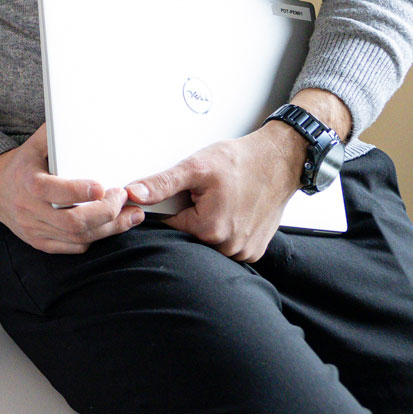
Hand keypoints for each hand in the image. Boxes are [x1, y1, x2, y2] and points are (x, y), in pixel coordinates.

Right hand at [0, 124, 142, 253]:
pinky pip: (74, 247)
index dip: (82, 192)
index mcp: (29, 183)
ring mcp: (36, 230)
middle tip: (124, 199)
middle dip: (106, 213)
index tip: (104, 185)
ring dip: (109, 228)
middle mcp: (31, 210)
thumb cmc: (22, 164)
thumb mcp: (33, 145)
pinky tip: (109, 225)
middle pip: (74, 222)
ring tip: (130, 215)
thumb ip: (54, 134)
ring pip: (78, 238)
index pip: (57, 193)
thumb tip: (78, 116)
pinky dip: (95, 237)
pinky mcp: (41, 243)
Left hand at [125, 125, 302, 261]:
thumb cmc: (241, 162)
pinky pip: (228, 245)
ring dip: (209, 223)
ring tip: (224, 201)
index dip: (173, 206)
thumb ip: (162, 183)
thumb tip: (133, 193)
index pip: (170, 225)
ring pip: (208, 241)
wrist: (279, 161)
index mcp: (210, 229)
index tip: (188, 192)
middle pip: (190, 235)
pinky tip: (234, 211)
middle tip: (209, 195)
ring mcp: (243, 252)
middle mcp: (228, 247)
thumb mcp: (195, 167)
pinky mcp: (254, 251)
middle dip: (192, 215)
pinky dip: (226, 230)